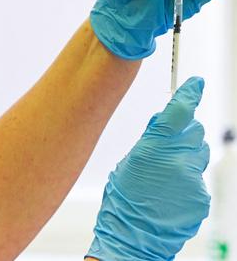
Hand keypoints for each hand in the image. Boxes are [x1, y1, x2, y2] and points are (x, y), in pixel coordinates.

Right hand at [86, 77, 209, 260]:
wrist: (132, 238)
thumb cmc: (122, 202)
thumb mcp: (127, 164)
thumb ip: (149, 142)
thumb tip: (163, 125)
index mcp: (155, 148)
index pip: (179, 112)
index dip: (189, 95)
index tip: (196, 84)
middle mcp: (179, 162)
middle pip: (194, 133)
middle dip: (183, 136)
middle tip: (166, 148)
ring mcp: (193, 181)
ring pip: (197, 157)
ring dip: (185, 160)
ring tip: (164, 179)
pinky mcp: (201, 198)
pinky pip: (197, 180)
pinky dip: (186, 183)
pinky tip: (169, 195)